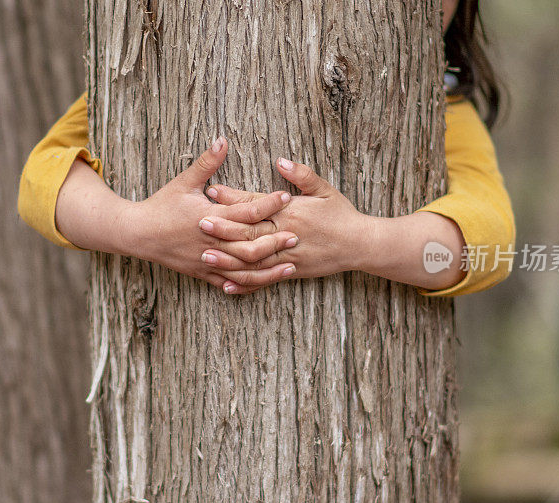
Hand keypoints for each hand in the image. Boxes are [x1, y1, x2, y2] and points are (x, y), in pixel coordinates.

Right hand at [126, 139, 299, 292]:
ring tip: (291, 264)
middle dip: (275, 240)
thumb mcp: (184, 182)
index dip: (268, 204)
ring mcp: (208, 260)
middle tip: (296, 234)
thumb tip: (223, 140)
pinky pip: (230, 282)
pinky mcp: (203, 273)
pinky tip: (266, 281)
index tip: (286, 197)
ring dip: (269, 267)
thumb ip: (206, 163)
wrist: (138, 234)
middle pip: (250, 244)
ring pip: (244, 269)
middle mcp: (211, 241)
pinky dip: (249, 284)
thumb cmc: (161, 205)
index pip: (245, 211)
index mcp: (209, 216)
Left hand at [199, 158, 368, 292]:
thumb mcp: (324, 189)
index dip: (234, 198)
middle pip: (250, 232)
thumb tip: (280, 160)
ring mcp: (288, 255)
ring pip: (253, 259)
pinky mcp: (290, 271)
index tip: (212, 191)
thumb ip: (302, 175)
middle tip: (198, 223)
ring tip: (205, 257)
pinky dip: (245, 283)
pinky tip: (226, 285)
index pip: (257, 204)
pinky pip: (264, 279)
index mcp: (292, 211)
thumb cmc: (341, 214)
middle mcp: (287, 234)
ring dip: (228, 259)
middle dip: (223, 228)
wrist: (359, 245)